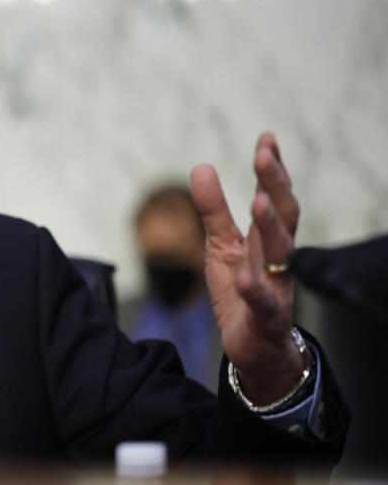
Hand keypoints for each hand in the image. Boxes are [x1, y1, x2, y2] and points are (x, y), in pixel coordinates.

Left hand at [190, 132, 303, 404]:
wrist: (254, 346)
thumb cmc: (240, 290)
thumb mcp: (220, 246)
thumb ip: (213, 209)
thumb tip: (202, 166)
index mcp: (267, 239)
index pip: (274, 198)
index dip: (272, 169)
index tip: (266, 138)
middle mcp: (277, 259)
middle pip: (283, 217)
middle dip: (274, 185)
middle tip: (264, 155)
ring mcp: (275, 286)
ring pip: (280, 254)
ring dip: (270, 226)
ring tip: (257, 200)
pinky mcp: (266, 317)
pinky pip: (263, 302)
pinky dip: (255, 289)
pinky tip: (244, 277)